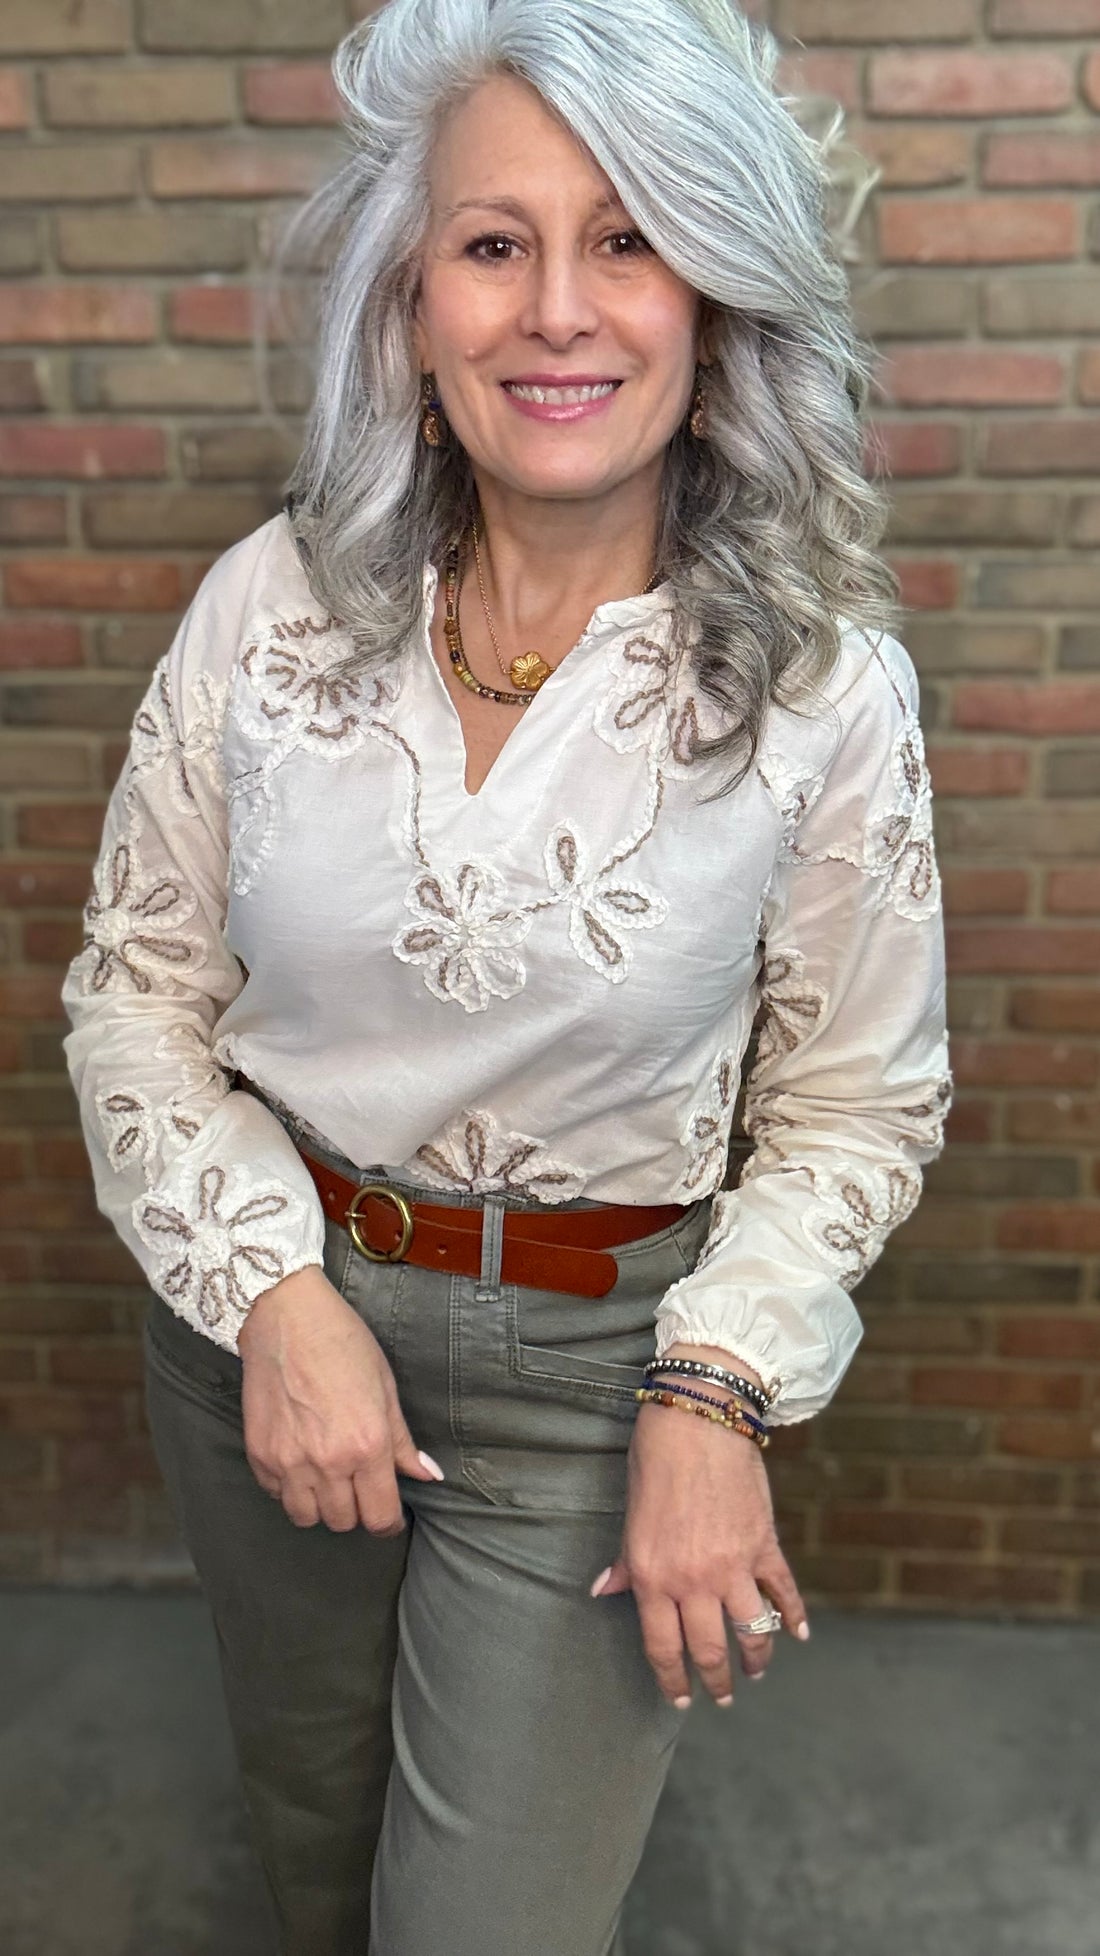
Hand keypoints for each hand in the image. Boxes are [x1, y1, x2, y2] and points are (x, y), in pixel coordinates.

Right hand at [237, 1264, 443, 1532]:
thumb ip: (403, 1441)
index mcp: (367, 1445)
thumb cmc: (342, 1343)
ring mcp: (289, 1461)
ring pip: (306, 1518)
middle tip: (358, 1485)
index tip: (388, 1515)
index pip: (380, 1517)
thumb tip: (428, 1476)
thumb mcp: (385, 1387)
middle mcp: (328, 1462)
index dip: (388, 1522)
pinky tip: (298, 1460)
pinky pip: (275, 1494)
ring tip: (326, 1478)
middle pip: (343, 1522)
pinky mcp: (259, 1454)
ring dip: (320, 1505)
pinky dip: (288, 1487)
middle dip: (355, 1510)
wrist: (285, 1316)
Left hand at [592, 1352, 807, 1707]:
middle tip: (723, 1696)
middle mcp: (693, 1581)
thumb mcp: (630, 1516)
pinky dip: (794, 1618)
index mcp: (652, 1576)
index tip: (680, 1697)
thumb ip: (623, 1561)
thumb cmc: (654, 1461)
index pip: (662, 1647)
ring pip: (751, 1632)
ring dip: (757, 1659)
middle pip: (709, 1649)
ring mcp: (733, 1566)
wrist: (698, 1420)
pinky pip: (783, 1593)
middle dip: (716, 1680)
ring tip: (757, 1671)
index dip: (672, 1679)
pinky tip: (799, 1635)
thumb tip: (602, 1591)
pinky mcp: (764, 1545)